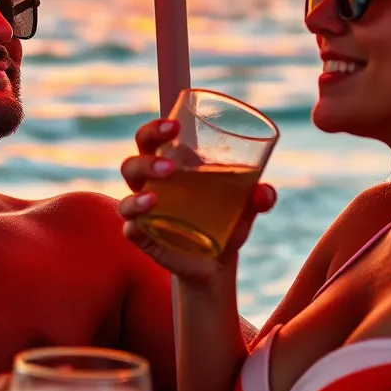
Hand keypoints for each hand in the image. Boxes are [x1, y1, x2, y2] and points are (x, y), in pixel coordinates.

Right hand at [118, 118, 276, 287]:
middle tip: (170, 166)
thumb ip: (258, 197)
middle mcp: (150, 187)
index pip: (151, 139)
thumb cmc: (226, 222)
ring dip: (136, 196)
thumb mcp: (245, 208)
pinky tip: (140, 226)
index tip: (176, 126)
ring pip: (126, 198)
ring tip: (155, 198)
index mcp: (170, 167)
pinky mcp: (146, 240)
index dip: (155, 129)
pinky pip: (130, 230)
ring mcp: (144, 214)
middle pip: (132, 164)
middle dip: (146, 160)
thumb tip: (264, 192)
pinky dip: (133, 227)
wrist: (218, 264)